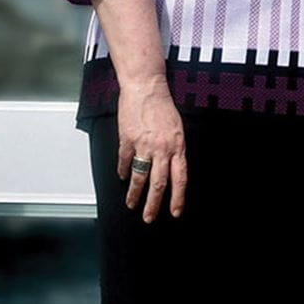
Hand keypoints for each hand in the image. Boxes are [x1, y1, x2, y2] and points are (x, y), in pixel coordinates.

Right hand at [117, 77, 186, 220]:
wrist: (146, 85)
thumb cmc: (162, 104)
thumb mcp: (177, 127)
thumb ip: (174, 149)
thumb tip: (172, 170)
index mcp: (177, 145)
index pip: (180, 178)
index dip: (177, 198)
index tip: (175, 212)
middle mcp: (162, 148)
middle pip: (159, 183)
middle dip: (153, 205)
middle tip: (149, 217)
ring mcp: (144, 144)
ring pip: (140, 177)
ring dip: (135, 194)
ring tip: (132, 204)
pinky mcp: (128, 139)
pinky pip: (125, 162)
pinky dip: (123, 172)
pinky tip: (122, 177)